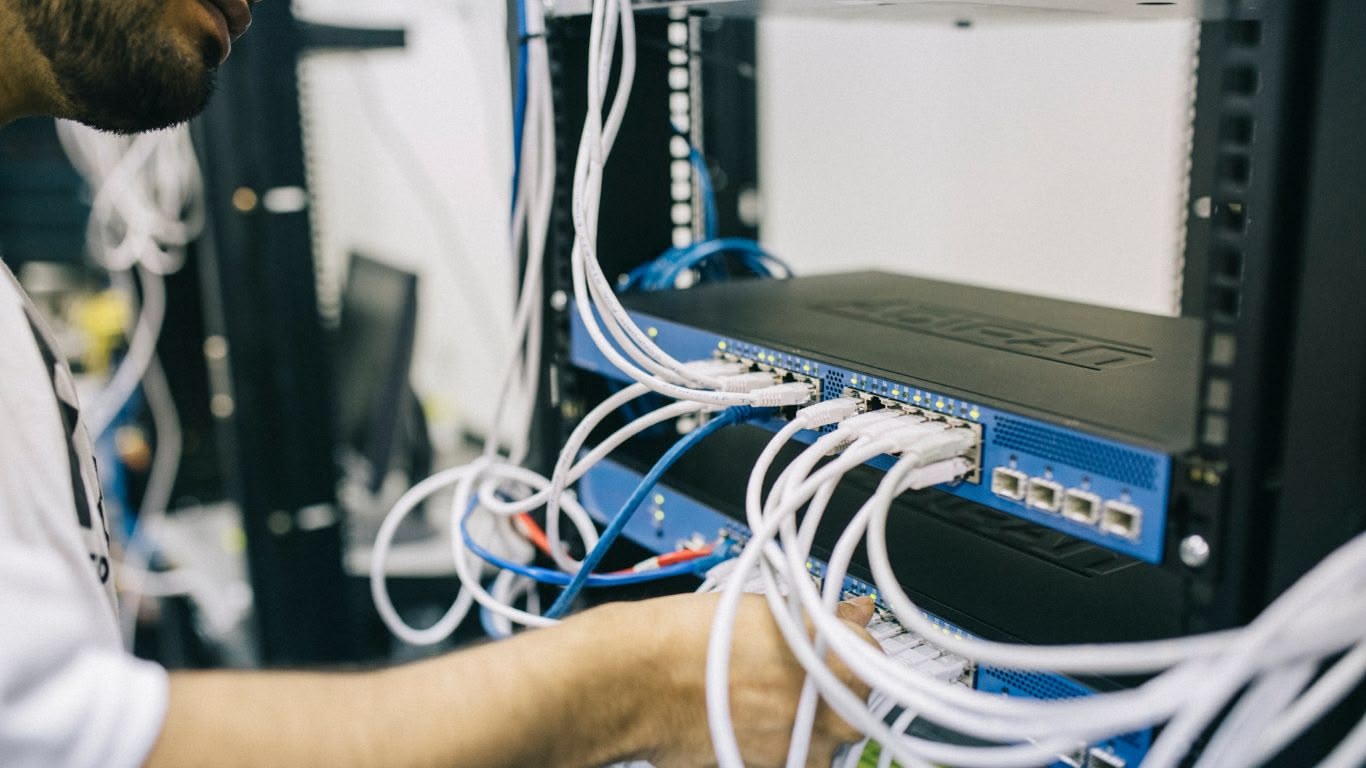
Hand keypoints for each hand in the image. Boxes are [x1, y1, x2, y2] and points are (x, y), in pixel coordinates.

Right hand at [581, 592, 876, 767]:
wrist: (639, 680)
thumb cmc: (691, 638)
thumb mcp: (768, 608)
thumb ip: (826, 618)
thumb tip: (855, 612)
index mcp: (841, 659)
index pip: (873, 656)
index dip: (845, 651)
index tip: (827, 650)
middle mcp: (834, 710)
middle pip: (852, 703)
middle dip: (825, 692)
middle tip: (782, 677)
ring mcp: (807, 751)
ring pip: (823, 739)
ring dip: (800, 723)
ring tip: (755, 703)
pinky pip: (792, 761)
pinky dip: (775, 748)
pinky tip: (744, 726)